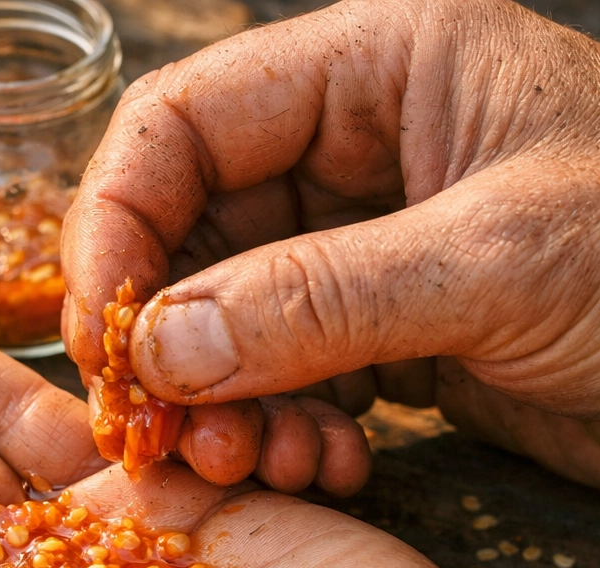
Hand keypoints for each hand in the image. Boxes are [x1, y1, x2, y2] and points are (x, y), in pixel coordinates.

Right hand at [62, 0, 599, 487]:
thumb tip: (163, 349)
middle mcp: (352, 149)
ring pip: (227, 321)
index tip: (103, 337)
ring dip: (225, 404)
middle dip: (169, 343)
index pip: (180, 125)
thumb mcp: (496, 262)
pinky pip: (283, 373)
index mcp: (376, 69)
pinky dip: (284, 428)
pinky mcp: (375, 328)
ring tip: (255, 464)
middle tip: (167, 435)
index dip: (118, 227)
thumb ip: (316, 298)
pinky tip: (324, 465)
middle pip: (190, 235)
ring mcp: (359, 245)